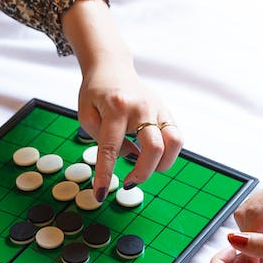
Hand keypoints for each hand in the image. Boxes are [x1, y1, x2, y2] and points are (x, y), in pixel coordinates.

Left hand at [61, 0, 182, 196]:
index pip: (110, 148)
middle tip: (127, 183)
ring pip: (174, 142)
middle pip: (154, 148)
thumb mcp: (86, 115)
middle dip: (142, 173)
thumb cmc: (95, 93)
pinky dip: (168, 153)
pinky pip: (176, 136)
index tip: (100, 195)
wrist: (111, 67)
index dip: (105, 175)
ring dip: (162, 164)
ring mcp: (157, 108)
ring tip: (145, 169)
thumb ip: (101, 141)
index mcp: (115, 108)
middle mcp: (140, 108)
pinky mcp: (166, 111)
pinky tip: (152, 156)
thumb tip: (127, 158)